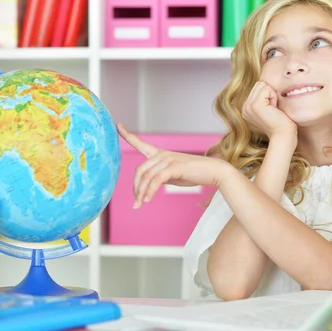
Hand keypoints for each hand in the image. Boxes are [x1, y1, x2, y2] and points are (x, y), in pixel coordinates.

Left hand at [117, 124, 232, 207]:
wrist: (214, 171)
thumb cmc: (194, 174)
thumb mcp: (173, 175)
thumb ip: (160, 176)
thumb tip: (149, 185)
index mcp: (160, 154)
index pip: (140, 143)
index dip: (127, 135)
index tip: (117, 125)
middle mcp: (162, 154)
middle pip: (140, 171)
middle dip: (136, 187)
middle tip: (136, 203)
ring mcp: (168, 159)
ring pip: (146, 177)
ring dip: (141, 193)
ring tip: (139, 205)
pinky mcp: (174, 167)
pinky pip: (156, 180)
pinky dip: (150, 191)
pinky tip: (148, 200)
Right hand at [241, 81, 296, 138]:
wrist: (283, 134)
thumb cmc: (281, 122)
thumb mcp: (269, 108)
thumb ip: (264, 97)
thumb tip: (267, 83)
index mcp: (247, 108)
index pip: (258, 87)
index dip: (269, 95)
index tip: (272, 110)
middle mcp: (245, 107)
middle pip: (259, 84)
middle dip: (270, 93)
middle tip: (273, 109)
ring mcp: (248, 106)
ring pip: (263, 85)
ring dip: (272, 95)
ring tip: (273, 109)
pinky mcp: (255, 105)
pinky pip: (267, 89)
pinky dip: (274, 97)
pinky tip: (274, 109)